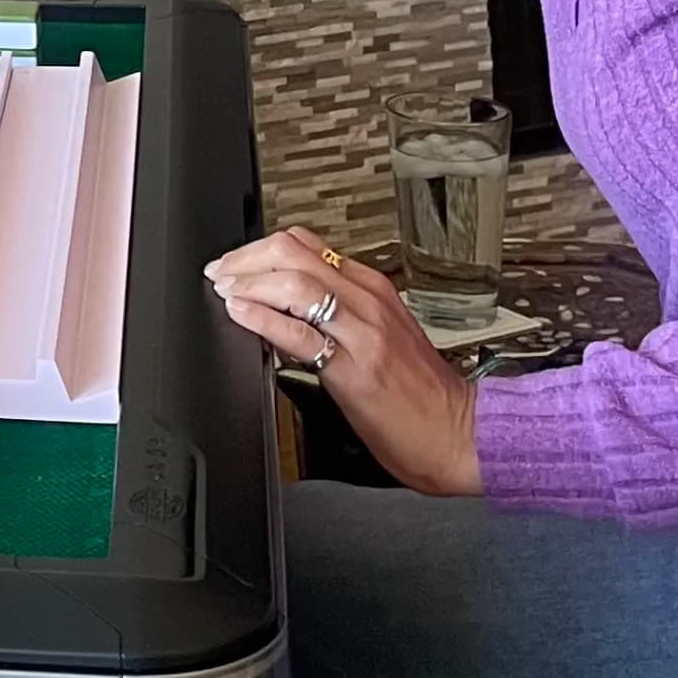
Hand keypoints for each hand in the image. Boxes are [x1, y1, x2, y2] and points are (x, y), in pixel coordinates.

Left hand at [206, 227, 481, 496]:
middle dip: (245, 259)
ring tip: (224, 291)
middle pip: (293, 253)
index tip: (233, 264)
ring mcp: (362, 332)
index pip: (306, 245)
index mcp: (372, 288)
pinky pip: (301, 333)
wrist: (458, 432)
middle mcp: (367, 301)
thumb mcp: (379, 334)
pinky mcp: (354, 369)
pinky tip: (241, 314)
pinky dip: (263, 318)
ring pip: (295, 283)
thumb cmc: (421, 392)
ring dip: (248, 283)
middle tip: (219, 274)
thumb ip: (338, 312)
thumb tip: (285, 303)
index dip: (259, 249)